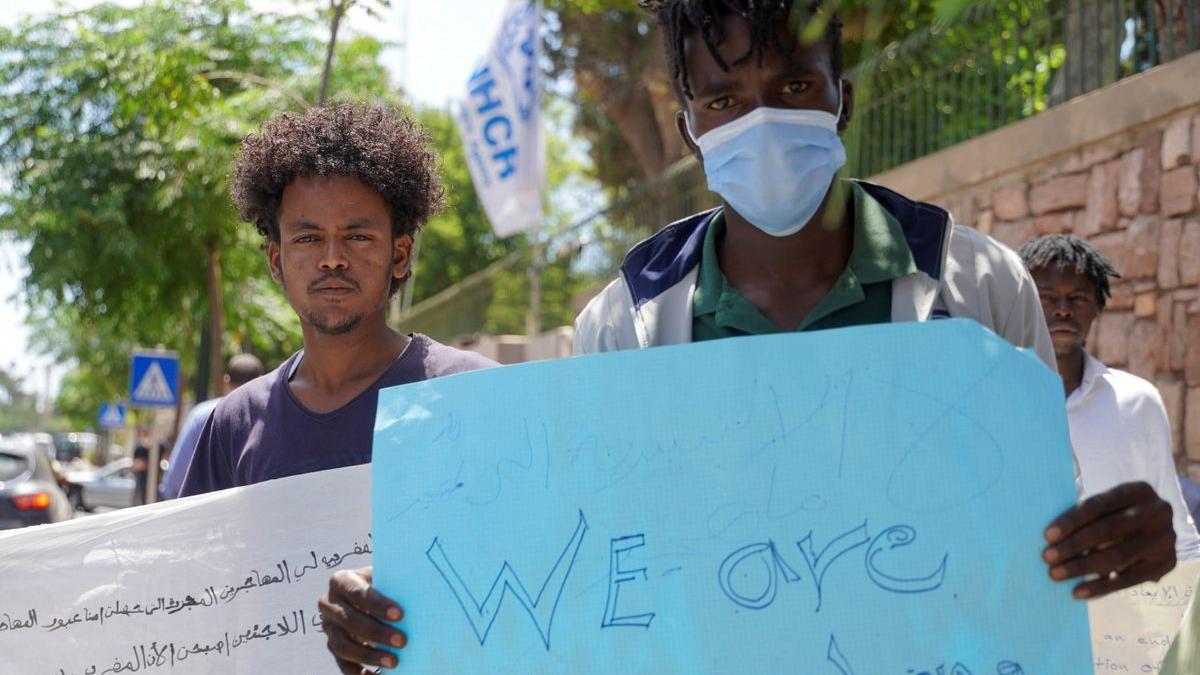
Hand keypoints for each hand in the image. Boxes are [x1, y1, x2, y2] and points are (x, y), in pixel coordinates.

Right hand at [318, 566, 406, 672]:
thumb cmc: (385, 583)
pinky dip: (360, 673)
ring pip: (343, 646)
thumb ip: (397, 581)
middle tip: (403, 641)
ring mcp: (330, 628)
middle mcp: (329, 604)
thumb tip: (425, 591)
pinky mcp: (334, 647)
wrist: (373, 597)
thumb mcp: (388, 576)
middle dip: (376, 632)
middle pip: (348, 620)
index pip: (357, 593)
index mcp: (341, 581)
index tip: (400, 615)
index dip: (378, 604)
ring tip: (394, 662)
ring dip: (369, 656)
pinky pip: (343, 665)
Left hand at [1043, 481, 1175, 598]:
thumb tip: (1052, 540)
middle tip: (1047, 558)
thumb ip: (1086, 517)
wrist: (1156, 528)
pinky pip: (1129, 579)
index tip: (1047, 536)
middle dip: (1074, 546)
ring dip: (1082, 567)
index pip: (1098, 505)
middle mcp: (1157, 512)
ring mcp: (1165, 539)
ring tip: (1056, 574)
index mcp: (1138, 490)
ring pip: (1117, 556)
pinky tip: (1078, 592)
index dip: (1071, 521)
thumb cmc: (1118, 513)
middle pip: (1108, 530)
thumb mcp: (1108, 506)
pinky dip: (1101, 587)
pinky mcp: (1167, 563)